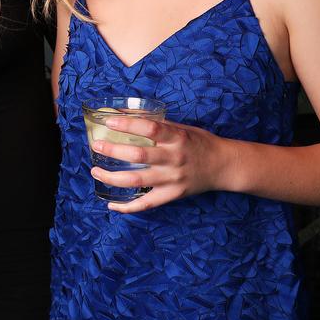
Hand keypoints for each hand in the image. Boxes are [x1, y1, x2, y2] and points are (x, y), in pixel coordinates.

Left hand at [89, 115, 226, 213]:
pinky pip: (147, 204)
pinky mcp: (172, 195)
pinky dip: (128, 207)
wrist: (223, 165)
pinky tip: (112, 204)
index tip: (108, 121)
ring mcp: (173, 179)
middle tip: (96, 146)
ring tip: (96, 171)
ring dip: (112, 177)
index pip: (150, 129)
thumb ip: (153, 124)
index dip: (128, 124)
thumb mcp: (180, 128)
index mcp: (177, 138)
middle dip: (113, 151)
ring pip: (137, 180)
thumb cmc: (198, 142)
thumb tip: (120, 113)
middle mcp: (174, 159)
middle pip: (139, 156)